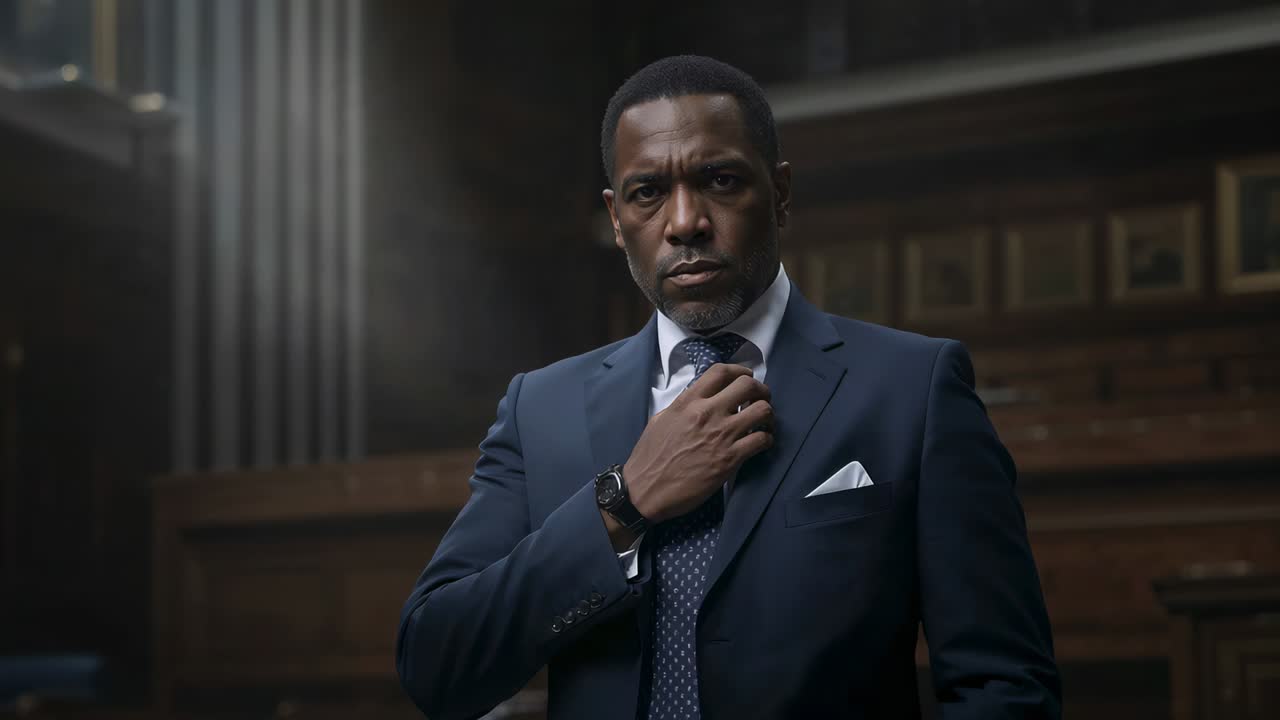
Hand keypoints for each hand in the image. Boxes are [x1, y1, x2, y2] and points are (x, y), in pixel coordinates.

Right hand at [623, 363, 773, 522]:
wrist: (645, 490)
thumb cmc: (649, 457)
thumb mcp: (661, 420)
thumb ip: (683, 406)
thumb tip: (699, 399)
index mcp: (688, 402)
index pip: (721, 372)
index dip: (740, 370)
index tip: (746, 376)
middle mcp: (707, 413)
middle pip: (748, 385)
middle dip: (760, 390)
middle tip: (761, 399)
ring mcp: (721, 436)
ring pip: (762, 410)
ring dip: (768, 414)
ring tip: (764, 422)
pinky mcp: (730, 460)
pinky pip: (762, 440)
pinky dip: (767, 439)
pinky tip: (761, 443)